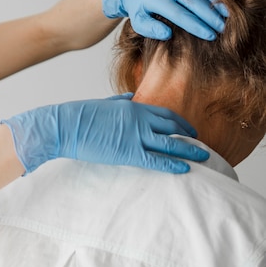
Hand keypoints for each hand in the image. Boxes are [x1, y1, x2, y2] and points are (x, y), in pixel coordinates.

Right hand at [1, 94, 208, 174]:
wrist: (63, 126)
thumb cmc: (77, 115)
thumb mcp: (101, 103)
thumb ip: (117, 100)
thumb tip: (129, 96)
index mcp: (132, 106)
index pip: (164, 113)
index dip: (179, 122)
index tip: (187, 128)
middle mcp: (139, 119)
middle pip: (172, 127)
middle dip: (188, 135)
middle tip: (199, 142)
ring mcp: (135, 136)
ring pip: (170, 143)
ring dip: (189, 150)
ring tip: (204, 156)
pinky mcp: (128, 153)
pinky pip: (157, 160)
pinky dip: (173, 164)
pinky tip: (185, 169)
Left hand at [103, 0, 227, 40]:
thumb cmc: (139, 8)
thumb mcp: (138, 21)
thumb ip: (150, 29)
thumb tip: (168, 34)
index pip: (180, 15)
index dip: (197, 26)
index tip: (211, 36)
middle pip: (194, 0)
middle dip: (210, 15)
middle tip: (223, 28)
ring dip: (216, 0)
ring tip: (228, 14)